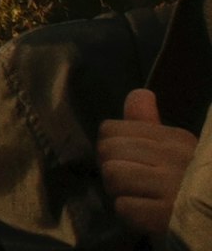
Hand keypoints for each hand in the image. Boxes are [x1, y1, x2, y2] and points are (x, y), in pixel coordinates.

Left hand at [99, 86, 194, 236]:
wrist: (209, 216)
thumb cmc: (190, 184)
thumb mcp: (176, 150)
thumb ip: (149, 124)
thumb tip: (140, 93)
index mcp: (174, 138)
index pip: (110, 129)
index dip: (111, 148)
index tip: (128, 161)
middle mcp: (175, 157)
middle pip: (107, 151)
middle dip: (112, 169)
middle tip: (132, 184)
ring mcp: (172, 187)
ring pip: (113, 175)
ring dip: (119, 192)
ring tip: (139, 198)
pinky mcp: (167, 216)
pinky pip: (124, 207)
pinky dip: (130, 214)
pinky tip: (147, 215)